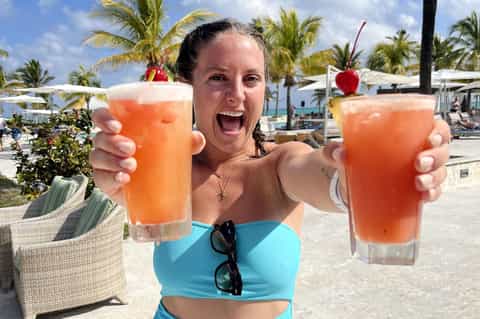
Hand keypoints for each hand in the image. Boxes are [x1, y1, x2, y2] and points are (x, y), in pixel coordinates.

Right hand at [90, 108, 205, 205]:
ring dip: (112, 160)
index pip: (103, 116)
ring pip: (97, 157)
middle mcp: (111, 144)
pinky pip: (101, 178)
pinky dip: (111, 177)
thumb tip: (197, 138)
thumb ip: (189, 141)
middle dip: (111, 141)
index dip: (103, 117)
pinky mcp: (109, 183)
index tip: (116, 125)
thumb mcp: (182, 148)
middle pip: (99, 137)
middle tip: (130, 148)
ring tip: (131, 166)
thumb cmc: (169, 159)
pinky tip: (124, 179)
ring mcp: (108, 165)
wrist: (169, 191)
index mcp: (124, 128)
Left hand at [322, 119, 450, 204]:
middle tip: (418, 163)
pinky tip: (424, 196)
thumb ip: (334, 150)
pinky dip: (432, 194)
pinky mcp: (415, 191)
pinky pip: (432, 192)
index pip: (436, 128)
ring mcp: (420, 172)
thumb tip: (339, 154)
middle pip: (441, 151)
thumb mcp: (342, 150)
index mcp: (409, 134)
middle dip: (435, 157)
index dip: (440, 132)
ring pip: (439, 172)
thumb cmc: (354, 157)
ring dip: (434, 177)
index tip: (430, 138)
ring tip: (419, 182)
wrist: (350, 182)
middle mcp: (420, 151)